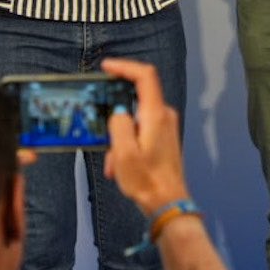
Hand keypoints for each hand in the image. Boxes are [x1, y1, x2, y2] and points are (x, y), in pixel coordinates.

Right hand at [100, 57, 189, 214]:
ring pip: (134, 120)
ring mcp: (165, 126)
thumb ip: (118, 125)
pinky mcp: (163, 137)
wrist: (167, 202)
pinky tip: (119, 166)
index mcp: (156, 115)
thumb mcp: (123, 153)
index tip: (107, 67)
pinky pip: (139, 132)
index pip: (145, 76)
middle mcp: (164, 116)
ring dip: (119, 138)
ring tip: (112, 162)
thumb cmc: (147, 181)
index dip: (125, 66)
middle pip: (136, 98)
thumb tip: (118, 113)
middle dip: (114, 115)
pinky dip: (126, 145)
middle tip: (101, 131)